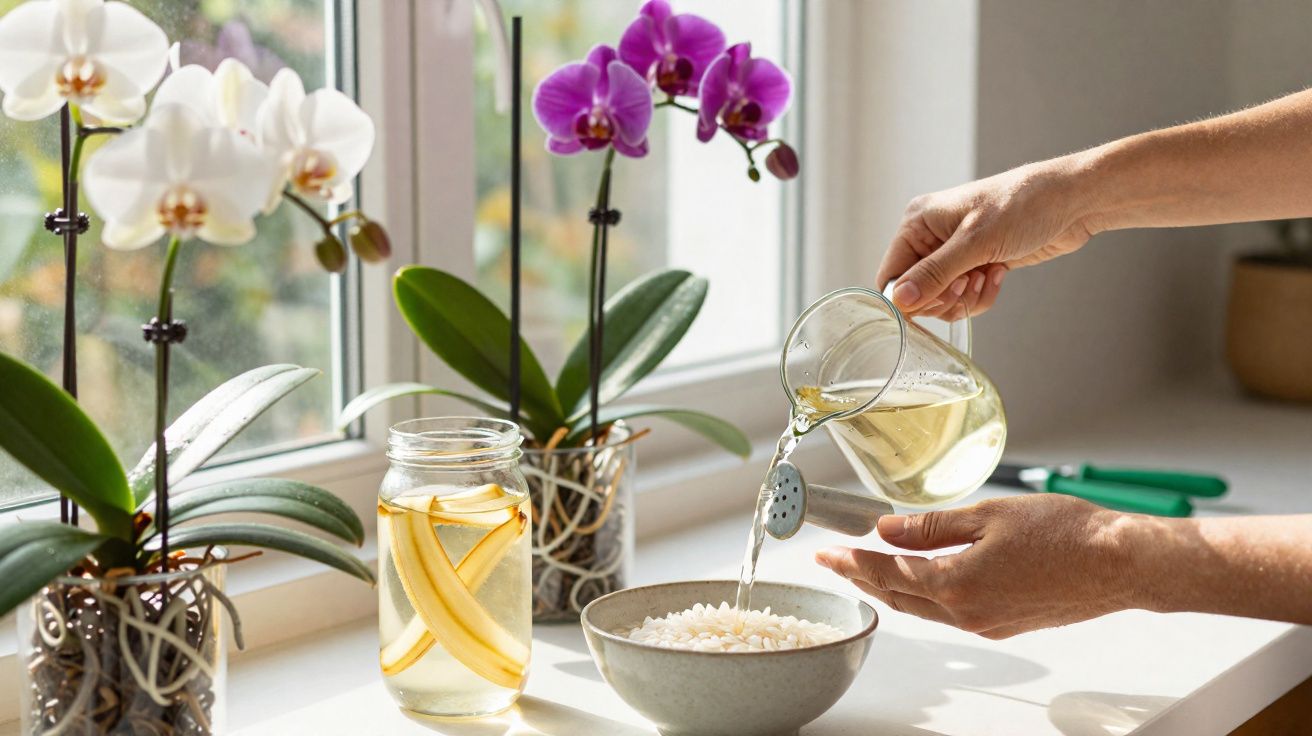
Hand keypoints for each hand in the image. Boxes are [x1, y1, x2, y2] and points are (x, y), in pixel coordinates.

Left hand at [815, 495, 1139, 638]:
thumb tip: (886, 528)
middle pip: (898, 597)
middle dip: (862, 577)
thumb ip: (931, 526)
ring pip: (923, 608)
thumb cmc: (1065, 532)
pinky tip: (922, 578)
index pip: (886, 573)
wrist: (1119, 564)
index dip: (851, 562)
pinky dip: (927, 595)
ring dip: (893, 588)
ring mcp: (987, 624)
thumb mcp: (987, 515)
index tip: (825, 552)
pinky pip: (951, 612)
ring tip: (868, 567)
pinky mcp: (1005, 624)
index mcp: (956, 584)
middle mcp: (967, 613)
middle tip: (836, 560)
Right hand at [876, 159, 1097, 317]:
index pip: (891, 275)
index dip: (910, 296)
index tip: (939, 299)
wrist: (1072, 202)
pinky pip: (964, 297)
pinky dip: (980, 295)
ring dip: (965, 299)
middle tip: (967, 283)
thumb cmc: (1024, 205)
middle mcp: (931, 237)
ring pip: (941, 298)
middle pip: (916, 292)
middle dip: (943, 297)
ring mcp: (954, 252)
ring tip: (986, 277)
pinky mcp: (976, 264)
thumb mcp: (975, 242)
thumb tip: (900, 300)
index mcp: (918, 222)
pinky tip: (998, 275)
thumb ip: (934, 273)